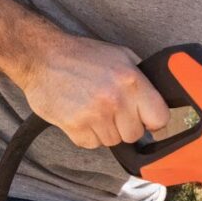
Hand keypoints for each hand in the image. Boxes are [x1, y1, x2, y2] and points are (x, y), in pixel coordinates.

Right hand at [17, 35, 168, 148]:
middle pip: (134, 135)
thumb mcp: (121, 56)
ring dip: (104, 130)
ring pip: (112, 141)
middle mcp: (115, 99)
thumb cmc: (82, 55)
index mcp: (132, 81)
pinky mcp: (74, 125)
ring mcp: (94, 114)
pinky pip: (91, 144)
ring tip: (92, 109)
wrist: (41, 56)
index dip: (153, 121)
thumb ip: (142, 78)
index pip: (160, 118)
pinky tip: (79, 115)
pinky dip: (86, 135)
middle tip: (111, 110)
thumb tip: (160, 101)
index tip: (145, 119)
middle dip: (125, 126)